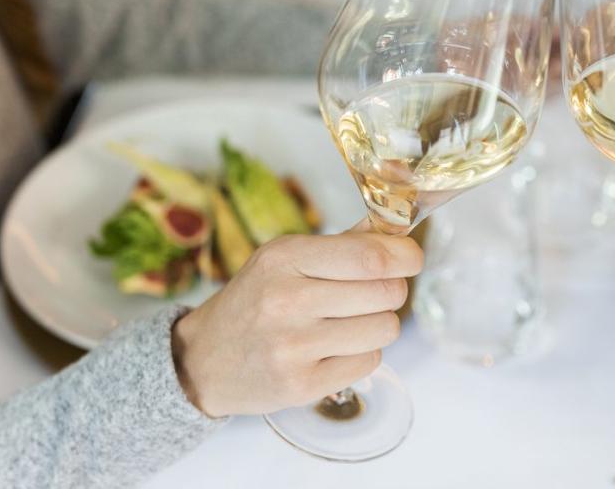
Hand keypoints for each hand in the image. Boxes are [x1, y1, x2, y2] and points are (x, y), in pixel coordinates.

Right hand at [171, 227, 422, 417]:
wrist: (204, 360)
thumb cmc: (255, 302)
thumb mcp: (286, 259)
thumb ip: (345, 243)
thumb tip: (399, 228)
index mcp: (285, 258)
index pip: (371, 256)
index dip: (405, 257)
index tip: (410, 259)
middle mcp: (287, 300)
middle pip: (386, 292)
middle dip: (392, 291)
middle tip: (373, 294)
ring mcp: (293, 346)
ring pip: (385, 329)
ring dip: (379, 325)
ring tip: (350, 323)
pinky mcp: (301, 385)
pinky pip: (369, 362)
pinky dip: (362, 354)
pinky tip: (334, 349)